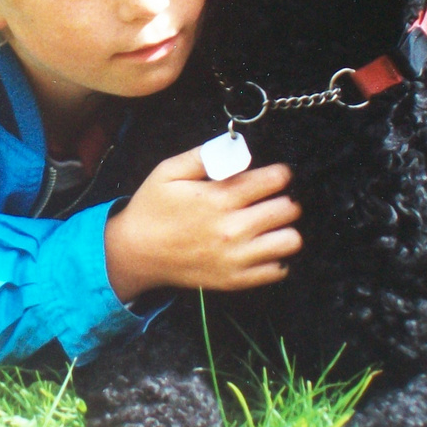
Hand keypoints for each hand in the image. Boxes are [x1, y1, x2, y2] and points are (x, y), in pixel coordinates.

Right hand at [104, 152, 301, 301]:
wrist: (135, 253)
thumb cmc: (152, 208)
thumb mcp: (168, 171)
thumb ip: (203, 155)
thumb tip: (236, 146)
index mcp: (218, 198)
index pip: (273, 180)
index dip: (280, 173)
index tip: (275, 174)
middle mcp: (232, 228)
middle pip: (288, 209)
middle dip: (285, 198)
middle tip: (273, 199)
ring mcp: (236, 258)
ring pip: (290, 241)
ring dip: (285, 229)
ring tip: (271, 224)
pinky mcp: (236, 280)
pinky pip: (278, 270)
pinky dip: (276, 257)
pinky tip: (262, 247)